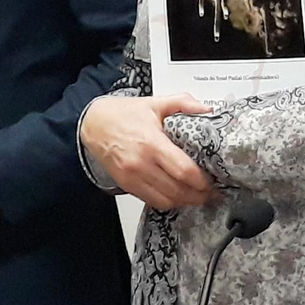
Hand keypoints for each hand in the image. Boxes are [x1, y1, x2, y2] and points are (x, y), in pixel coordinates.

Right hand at [79, 94, 213, 210]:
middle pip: (177, 190)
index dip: (201, 181)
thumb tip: (207, 108)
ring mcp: (132, 177)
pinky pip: (151, 201)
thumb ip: (182, 103)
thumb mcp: (154, 103)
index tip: (212, 181)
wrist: (93, 124)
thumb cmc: (123, 114)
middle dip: (198, 195)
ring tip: (196, 196)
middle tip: (209, 192)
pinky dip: (167, 202)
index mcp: (152, 142)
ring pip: (165, 200)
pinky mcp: (126, 184)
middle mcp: (141, 163)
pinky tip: (177, 195)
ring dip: (184, 201)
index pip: (183, 170)